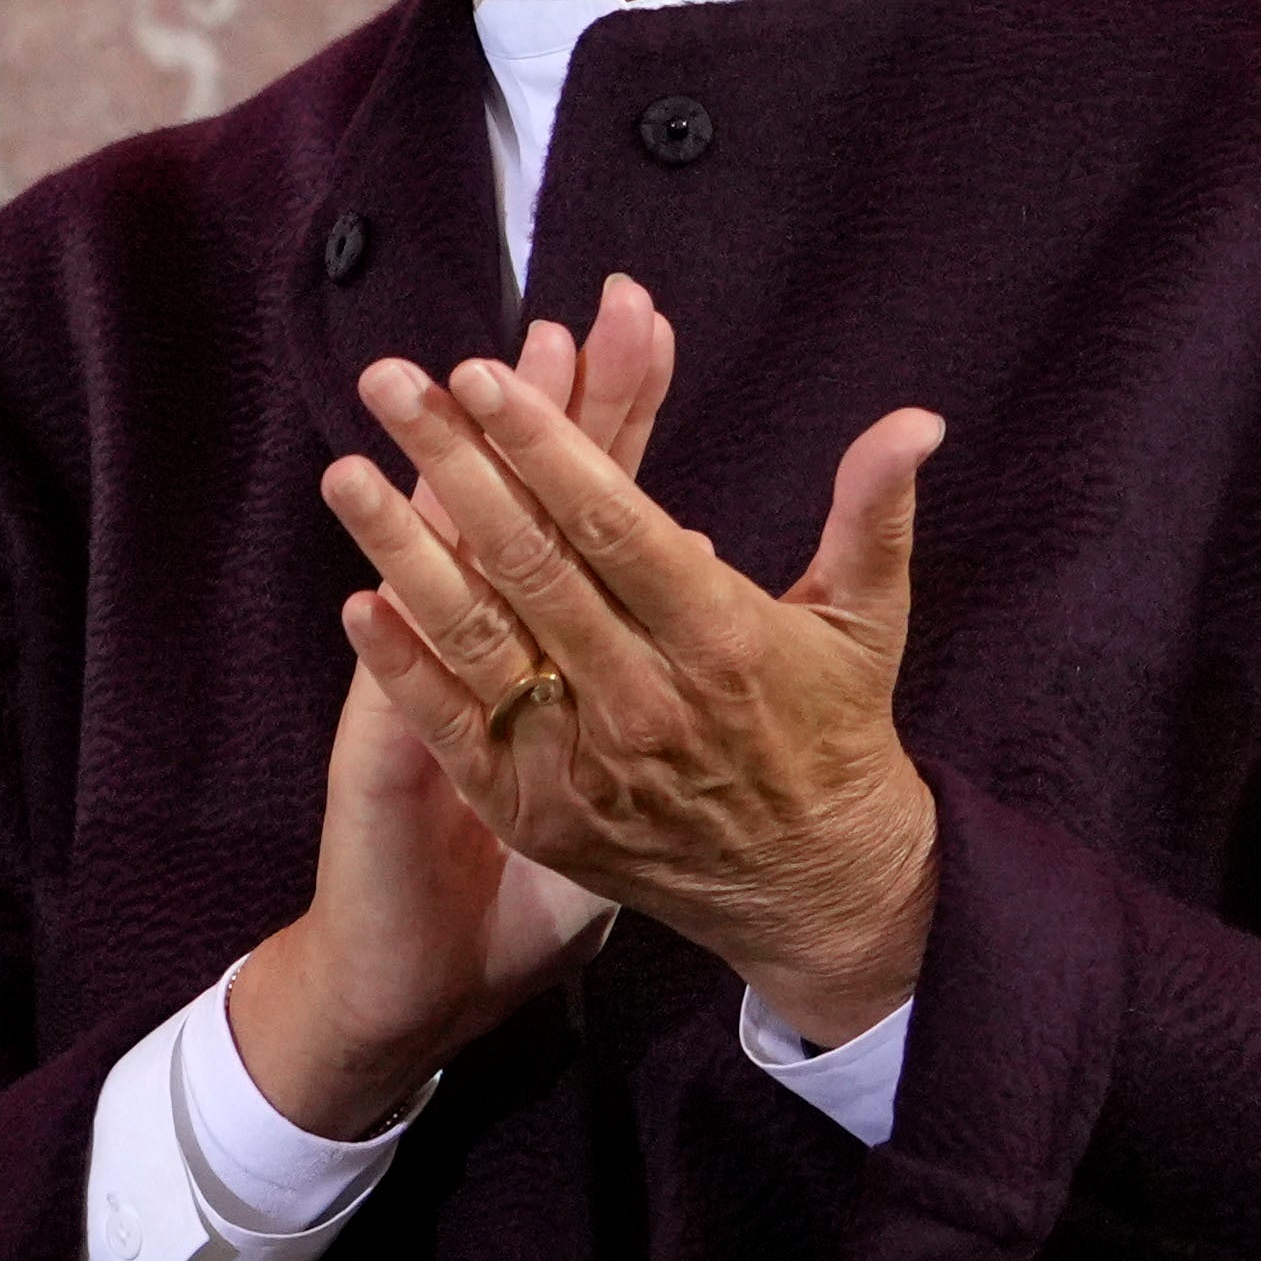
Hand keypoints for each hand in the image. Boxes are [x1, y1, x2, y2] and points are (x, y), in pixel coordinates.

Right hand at [234, 286, 671, 1130]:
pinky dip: (392, 651)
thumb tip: (720, 555)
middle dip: (543, 416)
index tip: (631, 318)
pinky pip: (404, 702)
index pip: (594, 496)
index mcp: (554, 631)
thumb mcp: (624, 760)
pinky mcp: (401, 766)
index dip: (610, 412)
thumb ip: (666, 663)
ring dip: (447, 492)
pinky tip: (378, 593)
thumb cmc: (544, 870)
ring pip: (454, 574)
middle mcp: (489, 640)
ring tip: (454, 400)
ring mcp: (439, 692)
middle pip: (524, 509)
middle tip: (566, 317)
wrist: (426, 958)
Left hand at [322, 347, 943, 1045]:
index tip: (482, 373)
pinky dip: (405, 667)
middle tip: (390, 383)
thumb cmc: (834, 733)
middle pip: (531, 563)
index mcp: (723, 637)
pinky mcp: (539, 811)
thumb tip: (916, 419)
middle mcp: (646, 697)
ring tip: (344, 471)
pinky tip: (356, 602)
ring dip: (403, 548)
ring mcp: (585, 758)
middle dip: (455, 463)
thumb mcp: (864, 623)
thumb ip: (873, 515)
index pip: (615, 523)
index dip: (546, 445)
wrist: (812, 887)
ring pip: (479, 636)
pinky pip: (459, 729)